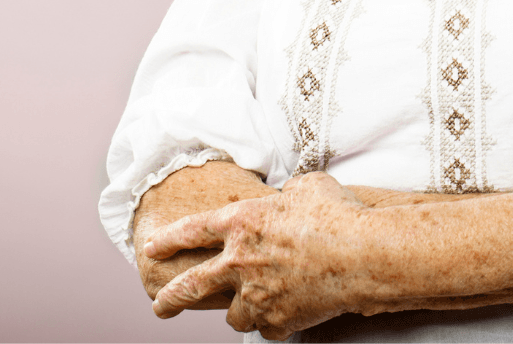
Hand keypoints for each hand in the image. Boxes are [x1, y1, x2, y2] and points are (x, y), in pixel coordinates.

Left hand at [144, 171, 369, 338]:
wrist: (361, 255)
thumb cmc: (337, 213)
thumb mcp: (307, 186)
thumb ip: (287, 194)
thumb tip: (288, 199)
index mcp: (242, 221)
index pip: (192, 230)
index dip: (169, 238)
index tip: (151, 248)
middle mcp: (239, 261)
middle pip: (190, 286)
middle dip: (169, 299)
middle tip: (160, 306)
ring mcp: (255, 295)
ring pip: (231, 314)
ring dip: (238, 308)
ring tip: (248, 305)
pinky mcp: (275, 322)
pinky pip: (266, 326)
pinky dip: (274, 321)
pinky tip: (288, 311)